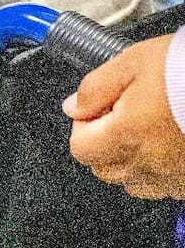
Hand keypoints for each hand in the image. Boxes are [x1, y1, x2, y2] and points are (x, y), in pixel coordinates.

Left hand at [63, 35, 184, 197]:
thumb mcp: (134, 61)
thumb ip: (95, 88)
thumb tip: (73, 108)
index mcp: (127, 135)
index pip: (80, 149)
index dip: (84, 125)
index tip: (100, 108)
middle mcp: (151, 164)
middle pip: (105, 170)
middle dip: (106, 144)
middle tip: (125, 113)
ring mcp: (177, 178)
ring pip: (137, 183)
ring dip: (135, 160)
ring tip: (152, 126)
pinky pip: (170, 185)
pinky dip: (165, 169)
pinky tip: (176, 140)